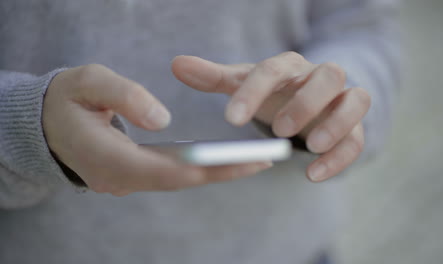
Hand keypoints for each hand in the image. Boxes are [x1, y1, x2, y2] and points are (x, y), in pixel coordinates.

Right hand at [43, 64, 271, 195]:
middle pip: (179, 180)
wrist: (44, 123)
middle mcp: (117, 179)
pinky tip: (221, 160)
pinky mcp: (130, 176)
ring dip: (215, 172)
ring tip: (253, 160)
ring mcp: (123, 182)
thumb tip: (162, 120)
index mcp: (106, 157)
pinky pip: (169, 177)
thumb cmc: (66, 98)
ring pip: (176, 181)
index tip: (247, 160)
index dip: (209, 166)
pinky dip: (198, 169)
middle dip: (223, 172)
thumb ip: (123, 96)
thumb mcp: (88, 82)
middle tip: (265, 160)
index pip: (167, 170)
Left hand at [172, 52, 370, 181]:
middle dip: (306, 102)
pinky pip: (358, 138)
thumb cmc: (271, 94)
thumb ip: (213, 77)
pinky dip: (341, 157)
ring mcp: (342, 101)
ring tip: (310, 147)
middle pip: (329, 75)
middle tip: (279, 129)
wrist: (305, 104)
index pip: (274, 69)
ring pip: (356, 101)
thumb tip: (177, 64)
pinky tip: (314, 175)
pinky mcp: (354, 127)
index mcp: (289, 66)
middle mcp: (320, 78)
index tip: (231, 119)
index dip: (253, 92)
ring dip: (335, 124)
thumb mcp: (242, 85)